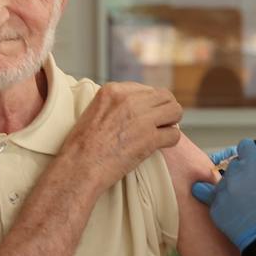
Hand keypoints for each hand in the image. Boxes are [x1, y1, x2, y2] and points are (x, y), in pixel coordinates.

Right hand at [61, 83, 182, 190]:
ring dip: (171, 123)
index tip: (146, 115)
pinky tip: (159, 146)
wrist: (80, 166)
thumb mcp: (94, 111)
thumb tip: (137, 106)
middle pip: (165, 96)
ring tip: (161, 133)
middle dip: (165, 110)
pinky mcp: (149, 138)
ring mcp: (141, 118)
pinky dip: (169, 141)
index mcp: (113, 90)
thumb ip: (115, 104)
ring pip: (175, 111)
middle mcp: (129, 100)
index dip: (150, 103)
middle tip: (160, 123)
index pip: (147, 89)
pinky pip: (174, 134)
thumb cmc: (82, 145)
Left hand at [191, 126, 255, 248]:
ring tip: (247, 202)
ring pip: (223, 179)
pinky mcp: (213, 208)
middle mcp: (232, 176)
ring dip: (232, 185)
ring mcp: (221, 192)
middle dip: (243, 172)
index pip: (244, 146)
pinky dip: (221, 199)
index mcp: (250, 165)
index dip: (252, 155)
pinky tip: (233, 208)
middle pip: (233, 164)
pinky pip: (212, 196)